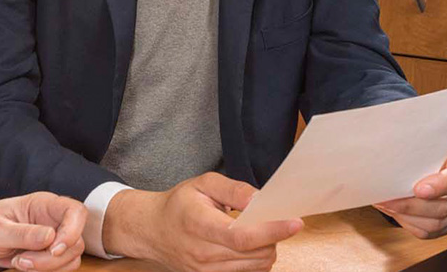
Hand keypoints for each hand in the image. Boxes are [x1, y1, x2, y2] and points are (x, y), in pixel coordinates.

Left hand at [0, 191, 86, 270]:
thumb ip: (23, 233)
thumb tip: (50, 237)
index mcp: (44, 204)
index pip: (75, 211)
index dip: (72, 231)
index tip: (53, 249)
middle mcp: (54, 220)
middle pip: (75, 242)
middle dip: (51, 259)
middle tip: (22, 260)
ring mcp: (56, 238)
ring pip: (71, 258)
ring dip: (48, 267)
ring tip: (19, 262)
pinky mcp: (52, 254)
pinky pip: (63, 267)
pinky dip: (46, 271)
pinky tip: (25, 265)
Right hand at [103, 172, 302, 271]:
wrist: (151, 230)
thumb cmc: (178, 205)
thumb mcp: (203, 184)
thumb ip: (235, 190)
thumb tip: (261, 200)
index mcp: (198, 224)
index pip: (243, 236)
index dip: (272, 230)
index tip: (295, 222)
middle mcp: (202, 253)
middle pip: (255, 254)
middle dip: (273, 237)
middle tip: (273, 219)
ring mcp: (206, 271)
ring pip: (256, 266)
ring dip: (267, 249)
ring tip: (257, 231)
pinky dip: (256, 260)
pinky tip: (249, 246)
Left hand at [375, 140, 446, 238]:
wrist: (431, 156)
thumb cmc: (428, 147)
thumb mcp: (426, 138)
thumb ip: (417, 146)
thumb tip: (391, 151)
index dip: (442, 185)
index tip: (418, 189)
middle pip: (445, 207)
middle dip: (411, 205)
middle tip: (387, 199)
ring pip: (436, 224)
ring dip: (407, 216)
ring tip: (386, 205)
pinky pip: (429, 232)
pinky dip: (409, 224)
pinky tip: (395, 212)